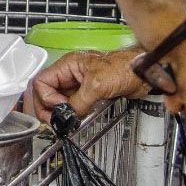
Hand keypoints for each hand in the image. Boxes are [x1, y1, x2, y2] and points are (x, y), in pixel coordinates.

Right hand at [32, 48, 147, 122]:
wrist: (143, 73)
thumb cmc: (124, 68)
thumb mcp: (97, 85)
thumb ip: (78, 101)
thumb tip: (67, 116)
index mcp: (67, 65)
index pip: (42, 82)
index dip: (46, 97)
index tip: (59, 108)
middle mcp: (70, 74)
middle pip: (47, 92)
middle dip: (48, 107)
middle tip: (55, 120)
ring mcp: (79, 84)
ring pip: (59, 100)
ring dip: (61, 112)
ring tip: (67, 120)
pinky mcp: (88, 94)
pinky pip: (72, 105)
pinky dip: (72, 113)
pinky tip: (77, 118)